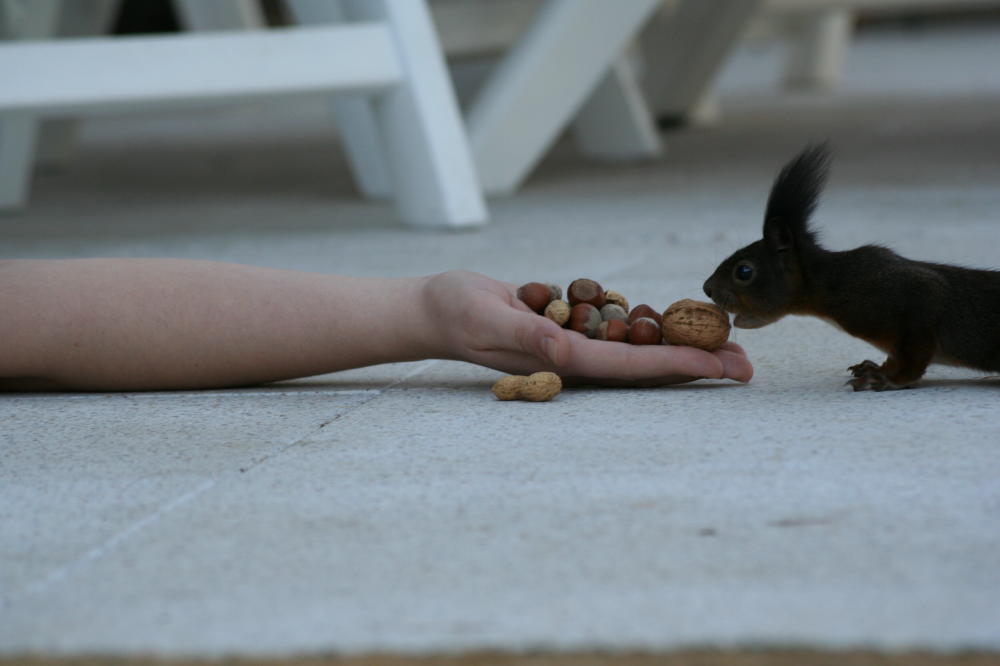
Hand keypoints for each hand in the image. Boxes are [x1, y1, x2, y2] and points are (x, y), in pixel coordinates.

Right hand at [421, 271, 752, 385]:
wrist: (435, 309)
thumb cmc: (455, 314)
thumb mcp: (488, 320)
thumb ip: (528, 333)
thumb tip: (566, 347)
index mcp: (562, 361)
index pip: (631, 367)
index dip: (678, 366)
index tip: (720, 366)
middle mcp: (575, 358)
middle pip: (648, 364)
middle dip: (697, 363)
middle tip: (747, 364)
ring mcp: (574, 343)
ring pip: (639, 346)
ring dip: (682, 343)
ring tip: (727, 340)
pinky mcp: (569, 324)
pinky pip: (618, 326)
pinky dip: (651, 323)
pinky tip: (677, 320)